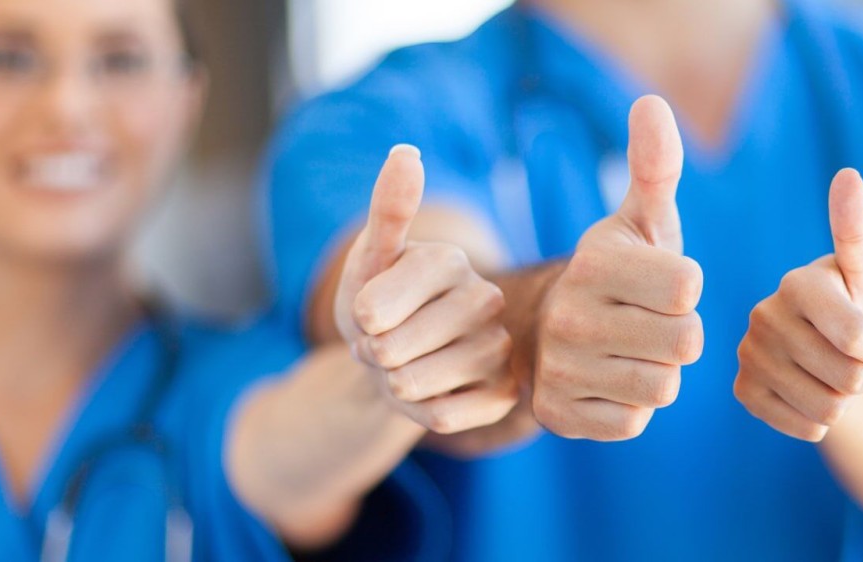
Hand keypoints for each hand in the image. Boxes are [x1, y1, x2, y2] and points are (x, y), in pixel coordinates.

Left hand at [334, 145, 517, 433]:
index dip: (357, 321)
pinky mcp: (505, 395)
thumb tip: (406, 151)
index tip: (371, 312)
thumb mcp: (369, 260)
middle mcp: (486, 299)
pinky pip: (441, 418)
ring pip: (414, 385)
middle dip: (374, 356)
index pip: (375, 308)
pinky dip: (420, 414)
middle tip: (388, 344)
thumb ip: (387, 210)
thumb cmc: (377, 305)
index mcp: (450, 260)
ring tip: (406, 366)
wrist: (397, 361)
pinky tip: (432, 394)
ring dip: (394, 386)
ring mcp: (501, 349)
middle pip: (393, 350)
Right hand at [533, 95, 704, 440]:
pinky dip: (630, 407)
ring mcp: (560, 368)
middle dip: (679, 335)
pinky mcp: (558, 415)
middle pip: (684, 342)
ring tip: (630, 351)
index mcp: (594, 262)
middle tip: (648, 322)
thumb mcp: (639, 220)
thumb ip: (654, 166)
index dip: (685, 288)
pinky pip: (634, 422)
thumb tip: (651, 102)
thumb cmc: (618, 272)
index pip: (689, 286)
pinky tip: (608, 382)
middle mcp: (570, 315)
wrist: (547, 333)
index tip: (657, 283)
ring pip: (663, 386)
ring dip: (658, 372)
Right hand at [734, 169, 862, 441]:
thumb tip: (847, 174)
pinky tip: (811, 393)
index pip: (859, 341)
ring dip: (844, 400)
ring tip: (832, 373)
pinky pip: (803, 426)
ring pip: (827, 408)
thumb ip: (857, 232)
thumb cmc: (858, 303)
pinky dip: (818, 419)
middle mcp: (763, 315)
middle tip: (851, 357)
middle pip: (848, 379)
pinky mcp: (744, 390)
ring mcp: (749, 354)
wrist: (832, 350)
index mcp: (797, 283)